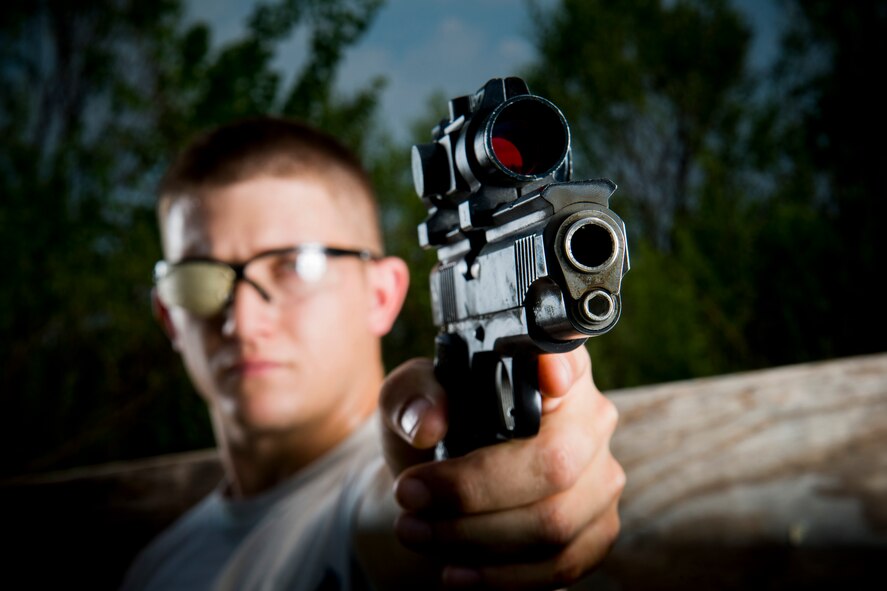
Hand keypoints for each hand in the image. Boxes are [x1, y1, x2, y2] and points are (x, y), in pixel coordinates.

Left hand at [379, 347, 624, 589]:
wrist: (439, 489)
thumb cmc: (433, 432)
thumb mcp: (407, 402)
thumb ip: (410, 395)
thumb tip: (429, 423)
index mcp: (551, 368)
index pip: (570, 358)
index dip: (564, 369)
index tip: (545, 380)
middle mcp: (590, 418)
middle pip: (554, 461)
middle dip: (473, 489)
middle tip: (410, 495)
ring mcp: (601, 477)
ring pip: (554, 521)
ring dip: (474, 537)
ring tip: (416, 532)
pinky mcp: (597, 530)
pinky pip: (562, 564)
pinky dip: (503, 577)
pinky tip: (457, 573)